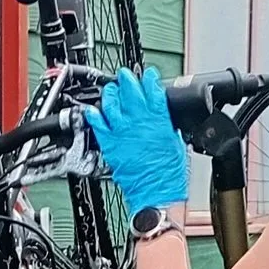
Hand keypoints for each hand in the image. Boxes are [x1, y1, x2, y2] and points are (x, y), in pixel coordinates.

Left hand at [82, 65, 188, 216]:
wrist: (157, 194)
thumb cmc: (169, 175)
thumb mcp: (175, 143)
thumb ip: (167, 127)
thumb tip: (164, 121)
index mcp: (160, 120)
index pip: (153, 91)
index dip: (150, 79)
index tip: (147, 74)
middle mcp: (140, 122)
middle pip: (131, 92)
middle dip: (128, 80)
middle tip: (126, 75)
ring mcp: (123, 132)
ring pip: (112, 104)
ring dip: (111, 93)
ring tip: (111, 89)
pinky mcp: (110, 145)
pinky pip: (98, 125)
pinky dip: (94, 115)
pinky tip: (92, 110)